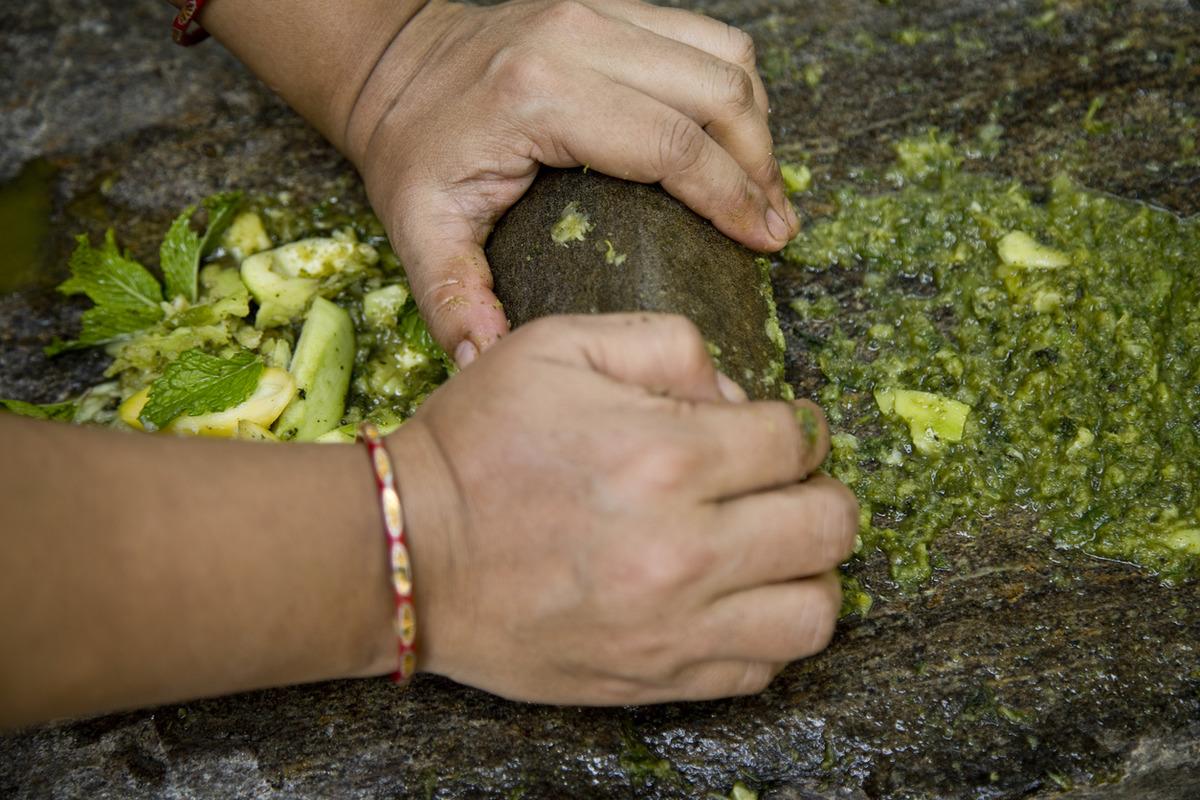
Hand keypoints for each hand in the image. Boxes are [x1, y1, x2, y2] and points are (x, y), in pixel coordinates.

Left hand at [345, 0, 799, 363]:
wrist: (394, 69)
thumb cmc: (414, 152)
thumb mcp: (420, 231)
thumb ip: (456, 299)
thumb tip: (491, 360)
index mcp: (540, 97)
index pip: (671, 142)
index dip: (731, 196)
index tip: (767, 242)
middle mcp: (579, 38)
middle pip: (716, 92)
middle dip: (760, 165)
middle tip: (775, 227)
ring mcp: (599, 11)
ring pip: (723, 55)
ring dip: (757, 123)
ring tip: (763, 188)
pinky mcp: (610, 6)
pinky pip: (703, 37)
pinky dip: (733, 87)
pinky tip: (733, 139)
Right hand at [390, 314, 856, 703]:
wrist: (405, 555)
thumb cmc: (477, 443)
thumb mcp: (556, 346)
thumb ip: (664, 344)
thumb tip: (736, 396)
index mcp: (666, 455)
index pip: (799, 441)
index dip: (799, 427)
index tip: (779, 432)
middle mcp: (684, 550)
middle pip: (829, 526)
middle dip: (821, 493)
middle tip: (787, 486)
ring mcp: (672, 627)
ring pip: (815, 615)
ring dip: (811, 573)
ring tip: (775, 550)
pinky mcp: (652, 679)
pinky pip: (760, 671)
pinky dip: (764, 632)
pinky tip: (731, 599)